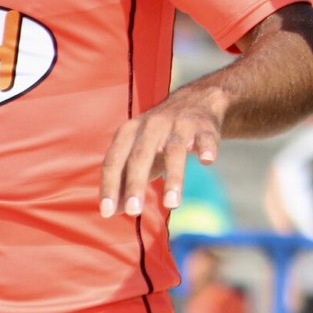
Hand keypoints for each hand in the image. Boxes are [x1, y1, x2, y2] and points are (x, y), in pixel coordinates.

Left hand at [98, 86, 224, 216]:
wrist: (196, 101)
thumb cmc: (161, 136)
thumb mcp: (138, 153)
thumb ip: (124, 179)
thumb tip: (112, 211)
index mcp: (130, 132)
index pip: (114, 160)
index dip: (109, 186)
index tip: (106, 212)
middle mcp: (152, 125)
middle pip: (140, 156)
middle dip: (135, 184)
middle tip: (133, 211)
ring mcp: (179, 125)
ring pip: (174, 151)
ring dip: (174, 178)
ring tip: (171, 204)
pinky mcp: (204, 127)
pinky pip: (205, 140)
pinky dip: (206, 149)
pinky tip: (206, 161)